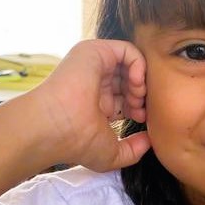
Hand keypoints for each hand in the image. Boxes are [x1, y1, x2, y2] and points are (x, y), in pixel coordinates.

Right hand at [27, 39, 149, 171]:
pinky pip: (126, 49)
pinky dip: (139, 64)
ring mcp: (94, 67)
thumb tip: (150, 140)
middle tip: (140, 109)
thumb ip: (134, 150)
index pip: (126, 97)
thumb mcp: (112, 154)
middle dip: (141, 94)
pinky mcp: (94, 52)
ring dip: (141, 80)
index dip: (139, 106)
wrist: (55, 127)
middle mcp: (95, 83)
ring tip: (137, 97)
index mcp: (97, 103)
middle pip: (130, 80)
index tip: (141, 119)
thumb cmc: (76, 143)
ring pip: (130, 64)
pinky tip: (136, 83)